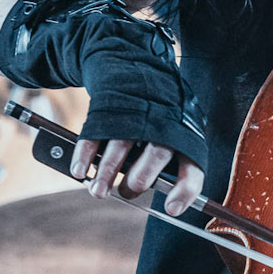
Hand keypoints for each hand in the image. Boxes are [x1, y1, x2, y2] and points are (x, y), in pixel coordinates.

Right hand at [0, 0, 207, 215]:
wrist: (131, 63)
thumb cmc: (155, 113)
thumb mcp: (170, 132)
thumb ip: (164, 164)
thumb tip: (152, 200)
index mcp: (183, 133)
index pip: (192, 165)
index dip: (184, 190)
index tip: (172, 209)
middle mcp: (163, 123)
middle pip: (156, 154)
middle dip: (139, 178)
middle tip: (125, 193)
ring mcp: (134, 113)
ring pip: (122, 146)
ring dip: (107, 172)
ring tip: (96, 189)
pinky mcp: (107, 107)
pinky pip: (95, 134)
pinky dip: (85, 155)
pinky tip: (80, 170)